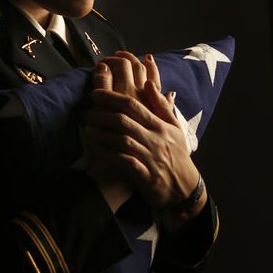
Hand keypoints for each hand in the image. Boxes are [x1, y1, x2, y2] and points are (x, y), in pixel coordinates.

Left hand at [84, 53, 205, 224]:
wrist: (186, 190)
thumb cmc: (177, 155)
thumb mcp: (174, 128)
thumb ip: (161, 105)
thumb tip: (149, 82)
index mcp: (160, 126)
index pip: (133, 105)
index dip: (111, 97)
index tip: (95, 93)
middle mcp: (155, 140)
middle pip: (123, 120)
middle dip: (101, 114)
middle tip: (86, 111)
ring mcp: (150, 158)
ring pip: (121, 140)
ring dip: (101, 133)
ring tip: (87, 128)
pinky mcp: (145, 176)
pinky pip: (123, 161)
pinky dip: (107, 153)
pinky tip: (95, 148)